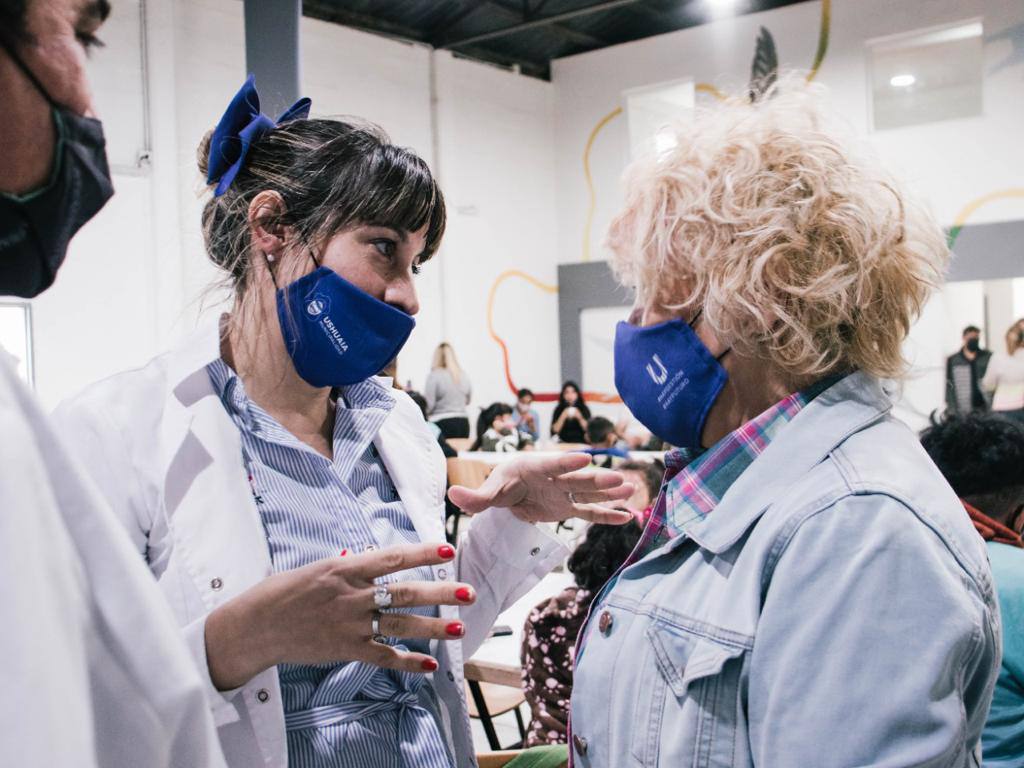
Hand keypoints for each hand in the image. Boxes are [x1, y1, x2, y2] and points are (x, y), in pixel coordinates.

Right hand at [204, 543, 475, 689]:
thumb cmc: (283, 592)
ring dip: (433, 627)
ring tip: (458, 627)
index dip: (423, 554)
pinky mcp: (346, 649)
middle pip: (406, 592)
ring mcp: (351, 624)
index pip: (393, 558)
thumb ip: (347, 566)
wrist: (256, 626)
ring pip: (401, 624)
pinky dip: (408, 662)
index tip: (448, 551)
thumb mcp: (317, 569)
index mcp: (346, 568)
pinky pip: (384, 656)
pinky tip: (429, 665)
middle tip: (468, 592)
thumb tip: (366, 556)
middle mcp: (353, 595)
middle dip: (441, 593)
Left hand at [448, 452, 633, 524]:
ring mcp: (564, 493)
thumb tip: (452, 494)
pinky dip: (607, 516)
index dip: (568, 462)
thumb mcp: (489, 492)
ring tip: (631, 489)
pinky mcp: (568, 509)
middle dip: (598, 479)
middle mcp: (555, 478)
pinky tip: (627, 516)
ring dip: (610, 493)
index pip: (553, 465)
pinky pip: (590, 513)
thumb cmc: (501, 484)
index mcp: (536, 468)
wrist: (511, 491)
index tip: (585, 458)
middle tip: (618, 478)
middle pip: (578, 480)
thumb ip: (475, 497)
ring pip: (589, 494)